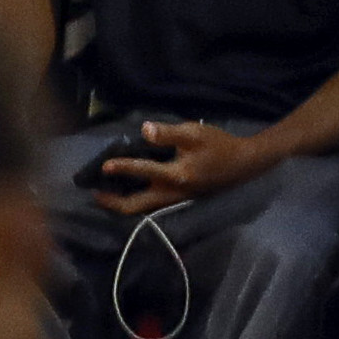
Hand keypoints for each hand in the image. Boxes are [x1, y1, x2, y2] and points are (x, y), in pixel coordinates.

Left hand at [94, 119, 272, 213]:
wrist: (245, 163)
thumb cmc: (218, 146)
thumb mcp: (194, 134)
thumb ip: (168, 134)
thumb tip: (144, 130)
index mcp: (176, 177)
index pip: (142, 172)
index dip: (121, 168)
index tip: (103, 165)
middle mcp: (174, 194)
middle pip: (137, 207)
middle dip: (113, 203)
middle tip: (93, 194)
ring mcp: (177, 199)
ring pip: (144, 209)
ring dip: (123, 203)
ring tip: (103, 193)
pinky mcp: (180, 198)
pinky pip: (152, 204)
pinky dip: (135, 200)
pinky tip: (125, 189)